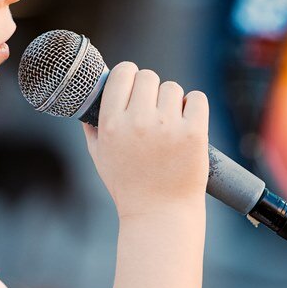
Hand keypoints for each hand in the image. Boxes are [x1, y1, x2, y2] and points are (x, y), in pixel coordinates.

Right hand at [81, 62, 209, 220]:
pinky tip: (187, 122)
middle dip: (150, 89)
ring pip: (172, 88)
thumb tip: (89, 101)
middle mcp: (138, 121)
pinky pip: (197, 99)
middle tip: (152, 108)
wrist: (159, 214)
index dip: (129, 75)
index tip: (132, 85)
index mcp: (112, 124)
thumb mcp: (100, 156)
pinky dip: (194, 106)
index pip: (122, 73)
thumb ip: (93, 126)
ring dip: (172, 101)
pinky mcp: (194, 134)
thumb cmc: (128, 186)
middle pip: (148, 76)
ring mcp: (168, 127)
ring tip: (169, 123)